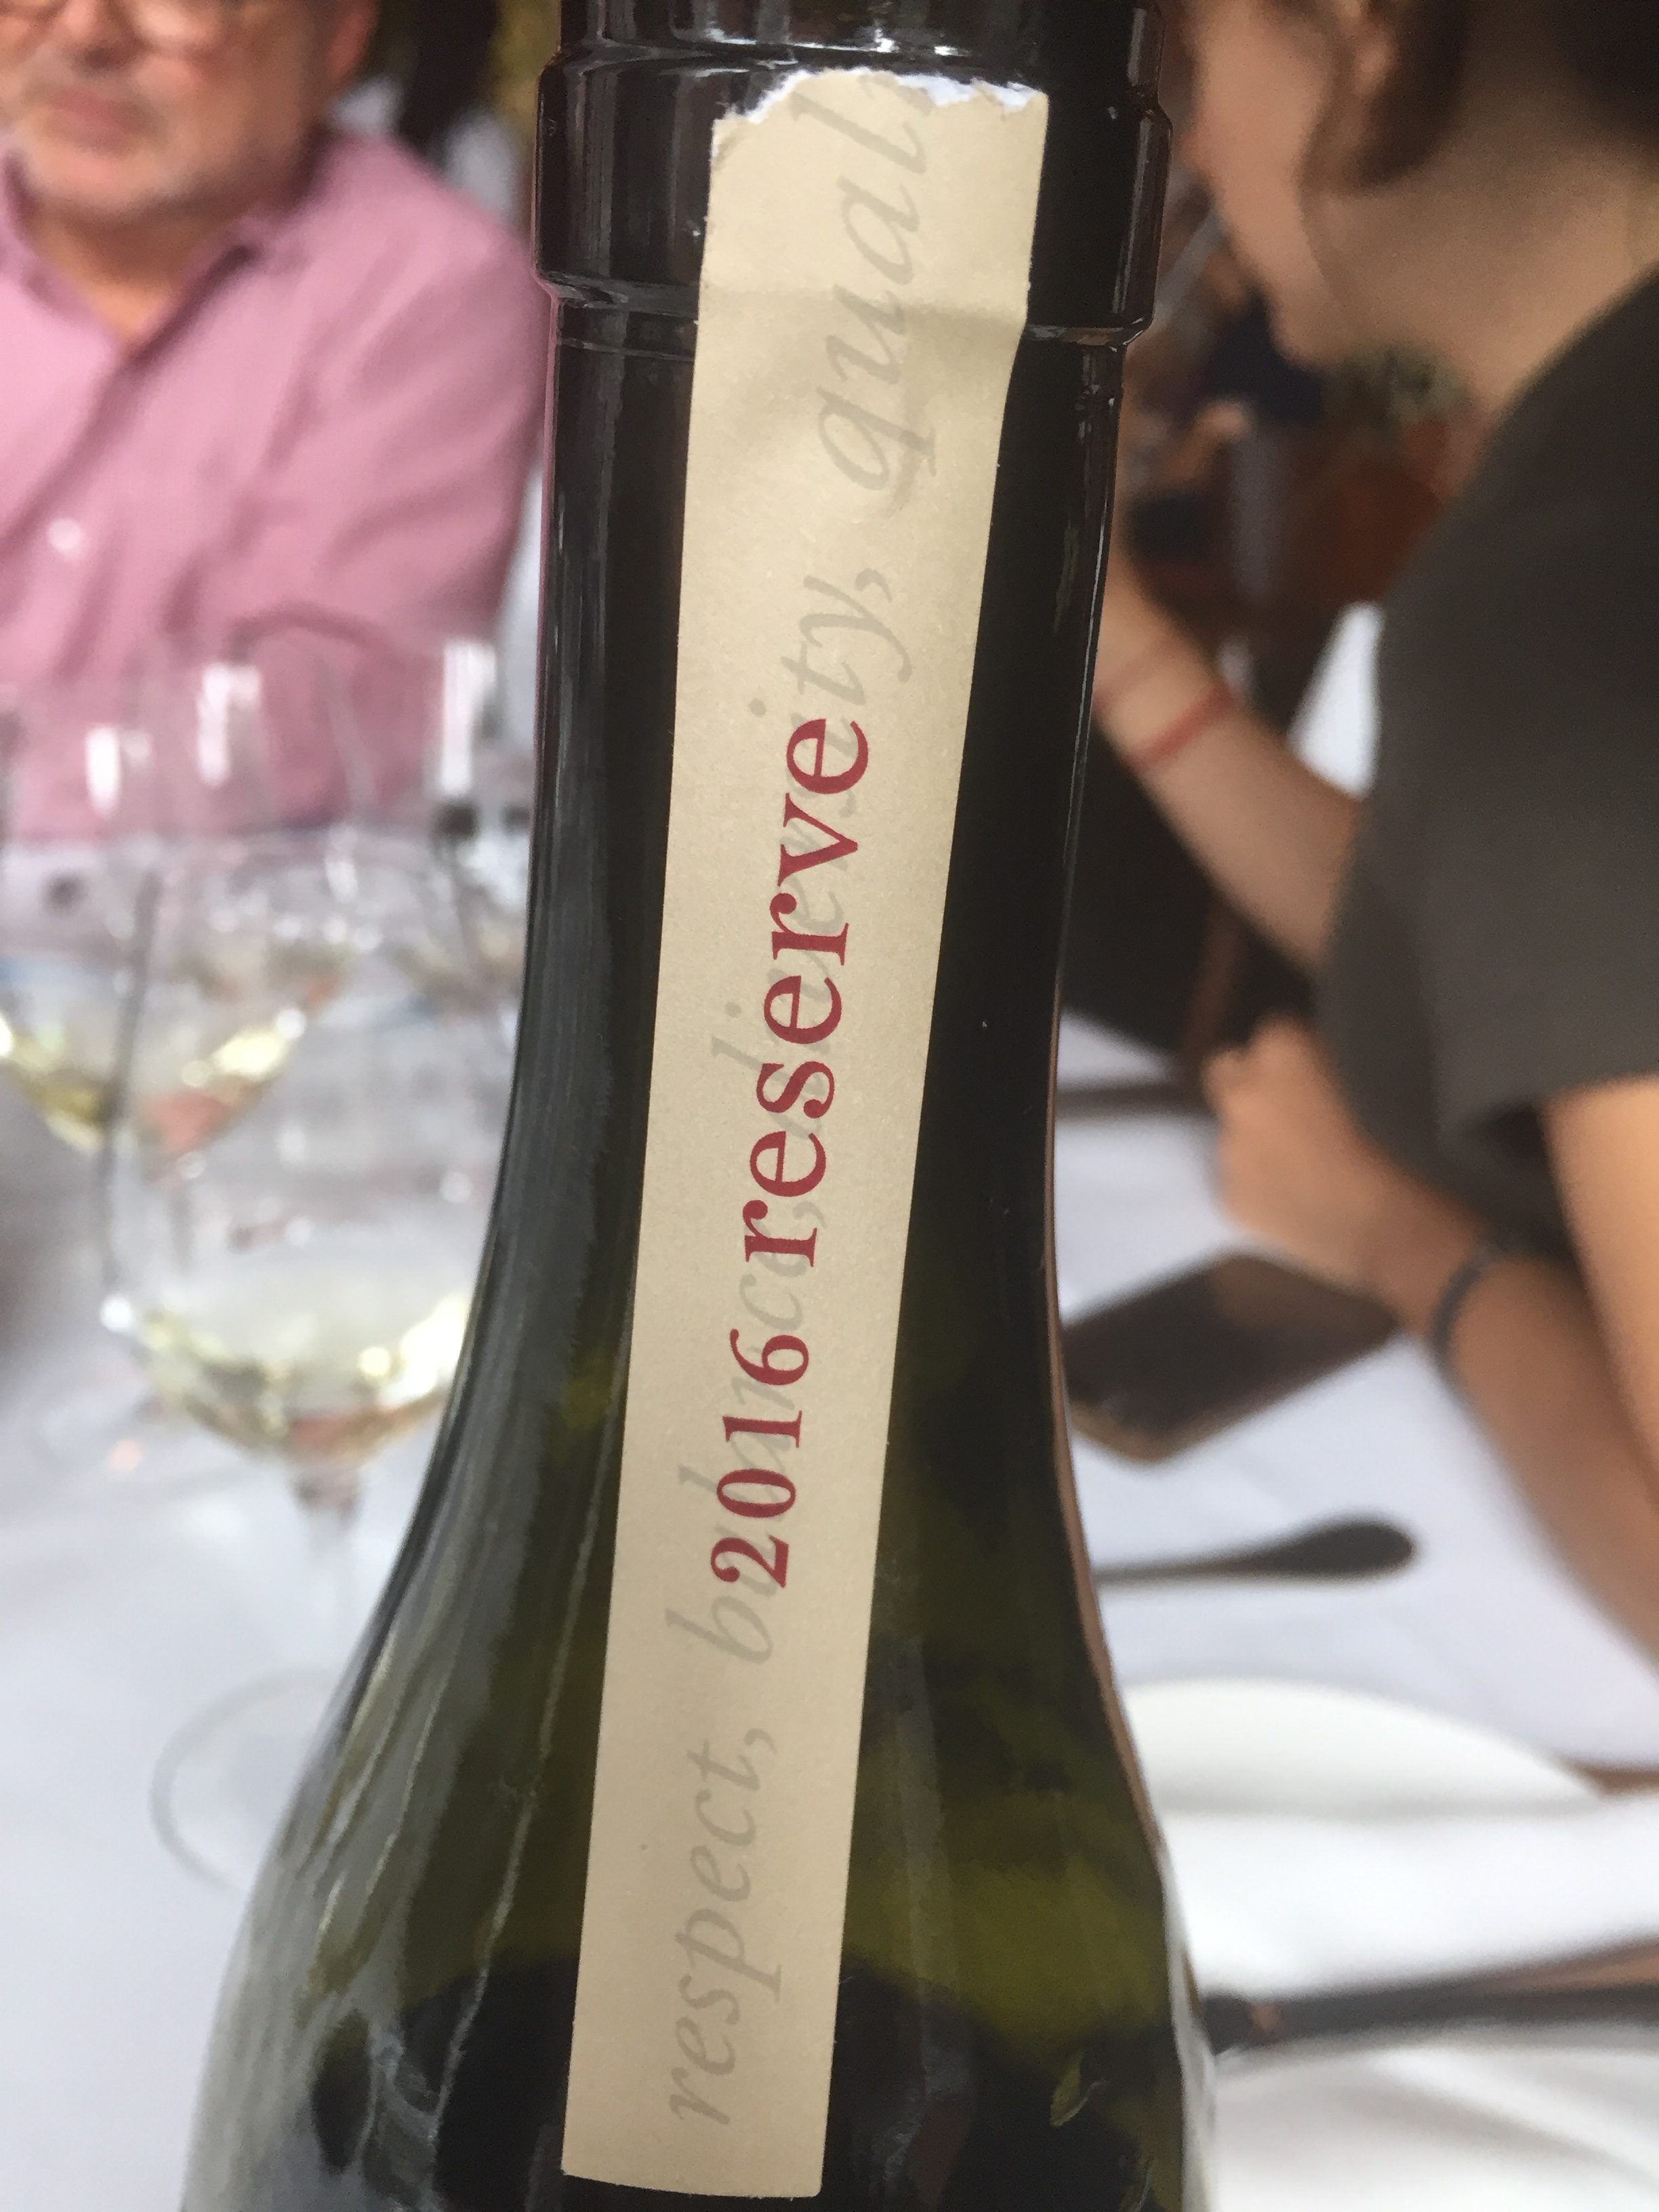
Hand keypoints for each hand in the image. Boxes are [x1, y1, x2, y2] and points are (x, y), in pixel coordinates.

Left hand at [1203, 1019, 1475, 1303]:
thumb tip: (1316, 1063)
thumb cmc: (1401, 1144)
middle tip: (1287, 1107)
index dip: (1293, 1052)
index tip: (1313, 1071)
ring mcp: (1229, 1148)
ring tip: (1299, 1163)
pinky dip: (1259, 1186)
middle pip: (1227, 1070)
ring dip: (1256, 1138)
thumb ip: (1330, 1062)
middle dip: (1251, 1081)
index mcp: (1281, 1052)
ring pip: (1232, 1131)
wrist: (1393, 1224)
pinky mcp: (1229, 1197)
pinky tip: (1295, 1199)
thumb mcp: (1375, 1076)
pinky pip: (1238, 1182)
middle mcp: (1243, 1093)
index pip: (1272, 1030)